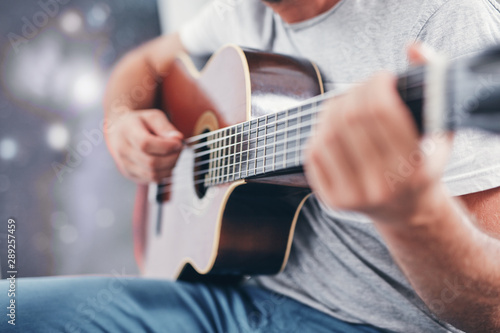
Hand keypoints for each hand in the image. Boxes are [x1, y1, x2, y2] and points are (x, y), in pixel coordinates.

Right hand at [105, 109, 183, 183]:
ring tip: (174, 155)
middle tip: (179, 149)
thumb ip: (166, 127)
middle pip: (151, 162)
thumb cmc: (141, 123)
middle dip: (172, 158)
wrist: (121, 130)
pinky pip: (152, 180)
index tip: (178, 143)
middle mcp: (122, 149)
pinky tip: (166, 162)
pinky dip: (164, 173)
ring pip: (153, 174)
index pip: (146, 144)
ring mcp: (124, 164)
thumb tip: (178, 139)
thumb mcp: (153, 117)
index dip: (167, 146)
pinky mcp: (130, 174)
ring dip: (170, 167)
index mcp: (127, 131)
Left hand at [304, 46, 451, 222]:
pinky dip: (319, 130)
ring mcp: (354, 196)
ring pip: (328, 134)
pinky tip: (332, 124)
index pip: (382, 111)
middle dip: (355, 91)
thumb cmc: (425, 165)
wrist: (407, 212)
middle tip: (363, 86)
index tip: (382, 77)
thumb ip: (433, 87)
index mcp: (413, 169)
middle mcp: (382, 186)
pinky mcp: (332, 200)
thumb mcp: (442, 132)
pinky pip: (313, 153)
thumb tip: (412, 47)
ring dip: (333, 108)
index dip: (377, 84)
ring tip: (346, 102)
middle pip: (352, 119)